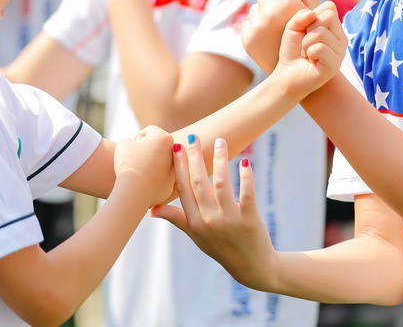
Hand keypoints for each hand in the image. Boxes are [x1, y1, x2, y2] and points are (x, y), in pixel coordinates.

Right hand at [113, 125, 174, 206]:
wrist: (133, 192)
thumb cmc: (128, 163)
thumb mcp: (124, 142)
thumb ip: (132, 140)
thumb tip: (138, 148)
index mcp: (165, 138)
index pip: (149, 131)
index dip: (137, 137)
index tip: (132, 147)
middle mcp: (174, 154)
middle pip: (157, 147)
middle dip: (146, 150)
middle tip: (135, 158)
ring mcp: (174, 172)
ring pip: (159, 164)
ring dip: (150, 164)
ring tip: (137, 170)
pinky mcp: (170, 187)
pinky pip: (158, 179)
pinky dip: (150, 179)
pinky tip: (140, 182)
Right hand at [151, 135, 276, 290]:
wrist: (251, 267)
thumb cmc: (220, 248)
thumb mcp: (195, 235)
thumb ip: (176, 218)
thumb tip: (151, 209)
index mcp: (194, 222)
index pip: (183, 189)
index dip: (179, 166)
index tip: (176, 146)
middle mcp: (209, 220)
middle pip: (199, 182)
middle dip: (194, 157)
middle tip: (193, 137)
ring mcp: (229, 220)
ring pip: (221, 183)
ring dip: (219, 160)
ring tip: (220, 141)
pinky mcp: (249, 219)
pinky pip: (246, 193)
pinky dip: (246, 176)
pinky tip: (244, 161)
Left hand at [242, 0, 318, 72]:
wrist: (298, 71)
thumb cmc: (311, 34)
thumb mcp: (313, 8)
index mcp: (287, 5)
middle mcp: (269, 15)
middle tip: (283, 13)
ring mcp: (256, 28)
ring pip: (255, 7)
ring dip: (264, 12)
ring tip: (277, 25)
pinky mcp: (247, 39)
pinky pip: (248, 22)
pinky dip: (257, 26)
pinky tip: (269, 36)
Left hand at [271, 1, 345, 98]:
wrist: (287, 75)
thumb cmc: (292, 51)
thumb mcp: (293, 27)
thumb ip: (301, 15)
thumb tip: (312, 14)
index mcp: (335, 28)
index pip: (330, 7)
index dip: (312, 15)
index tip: (306, 30)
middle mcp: (341, 39)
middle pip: (328, 16)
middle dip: (309, 29)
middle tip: (305, 44)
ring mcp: (340, 52)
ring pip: (321, 33)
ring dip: (306, 43)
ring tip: (307, 53)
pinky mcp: (335, 64)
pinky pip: (320, 48)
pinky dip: (309, 53)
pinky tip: (311, 61)